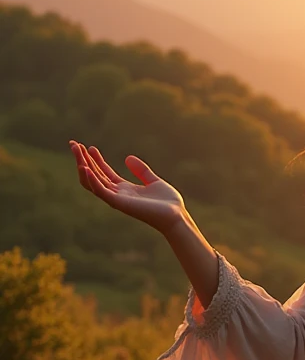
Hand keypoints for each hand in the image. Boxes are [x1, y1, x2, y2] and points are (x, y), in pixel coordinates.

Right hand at [69, 140, 186, 234]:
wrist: (176, 215)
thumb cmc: (167, 202)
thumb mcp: (154, 180)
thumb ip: (141, 170)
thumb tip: (127, 158)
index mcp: (124, 189)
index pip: (103, 172)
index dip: (94, 160)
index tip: (87, 147)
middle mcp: (117, 193)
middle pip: (94, 175)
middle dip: (83, 159)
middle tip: (73, 144)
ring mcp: (116, 198)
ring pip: (93, 181)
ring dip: (83, 165)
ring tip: (77, 151)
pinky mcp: (119, 203)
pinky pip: (101, 191)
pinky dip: (92, 180)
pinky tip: (85, 168)